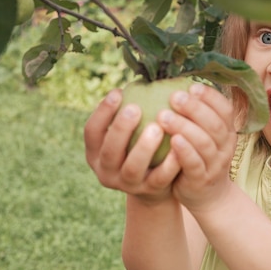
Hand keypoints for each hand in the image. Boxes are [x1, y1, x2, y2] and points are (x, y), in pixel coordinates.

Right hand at [84, 89, 180, 203]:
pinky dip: (169, 162)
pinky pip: (160, 178)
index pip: (92, 132)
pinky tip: (178, 143)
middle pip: (110, 151)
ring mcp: (127, 184)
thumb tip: (141, 77)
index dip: (102, 113)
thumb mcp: (128, 132)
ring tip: (157, 127)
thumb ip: (129, 111)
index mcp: (96, 152)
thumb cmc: (139, 145)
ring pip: (132, 168)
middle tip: (135, 108)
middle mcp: (106, 170)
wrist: (154, 185)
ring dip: (143, 147)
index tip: (118, 92)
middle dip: (121, 129)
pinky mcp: (149, 192)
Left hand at [157, 83, 237, 212]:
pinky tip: (172, 141)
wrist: (208, 197)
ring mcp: (215, 164)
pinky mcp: (201, 180)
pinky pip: (194, 164)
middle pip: (214, 123)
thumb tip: (171, 82)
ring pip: (204, 143)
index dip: (210, 96)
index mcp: (226, 131)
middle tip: (173, 96)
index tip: (191, 85)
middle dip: (194, 108)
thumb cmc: (199, 157)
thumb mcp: (203, 135)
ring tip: (164, 116)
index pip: (225, 109)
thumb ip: (195, 115)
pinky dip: (185, 151)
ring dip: (184, 127)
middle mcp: (225, 146)